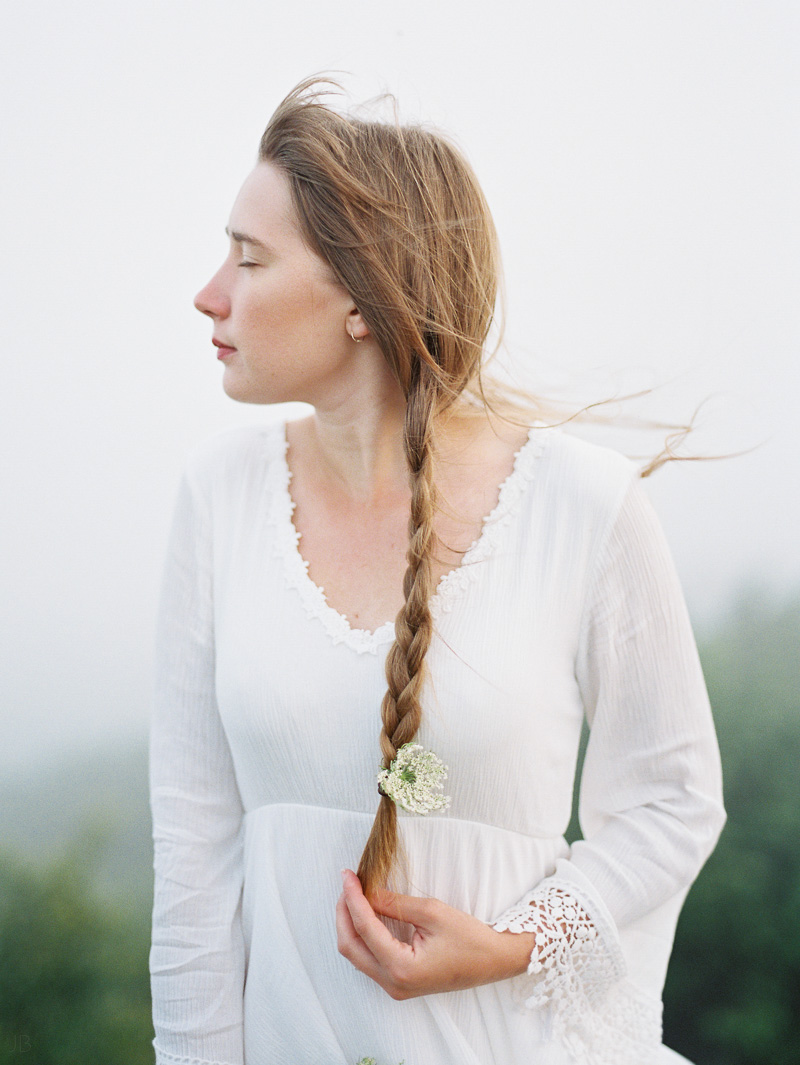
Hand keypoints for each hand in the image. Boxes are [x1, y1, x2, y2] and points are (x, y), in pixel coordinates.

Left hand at [335, 868, 536, 999]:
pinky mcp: (399, 983)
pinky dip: (362, 935)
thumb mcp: (432, 912)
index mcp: (401, 968)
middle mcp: (393, 983)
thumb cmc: (470, 938)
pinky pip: (369, 959)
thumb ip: (395, 903)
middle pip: (351, 946)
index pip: (364, 928)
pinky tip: (365, 914)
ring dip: (351, 924)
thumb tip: (367, 891)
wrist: (494, 961)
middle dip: (344, 913)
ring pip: (357, 954)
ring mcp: (395, 987)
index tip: (347, 876)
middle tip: (347, 884)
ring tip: (353, 895)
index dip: (352, 898)